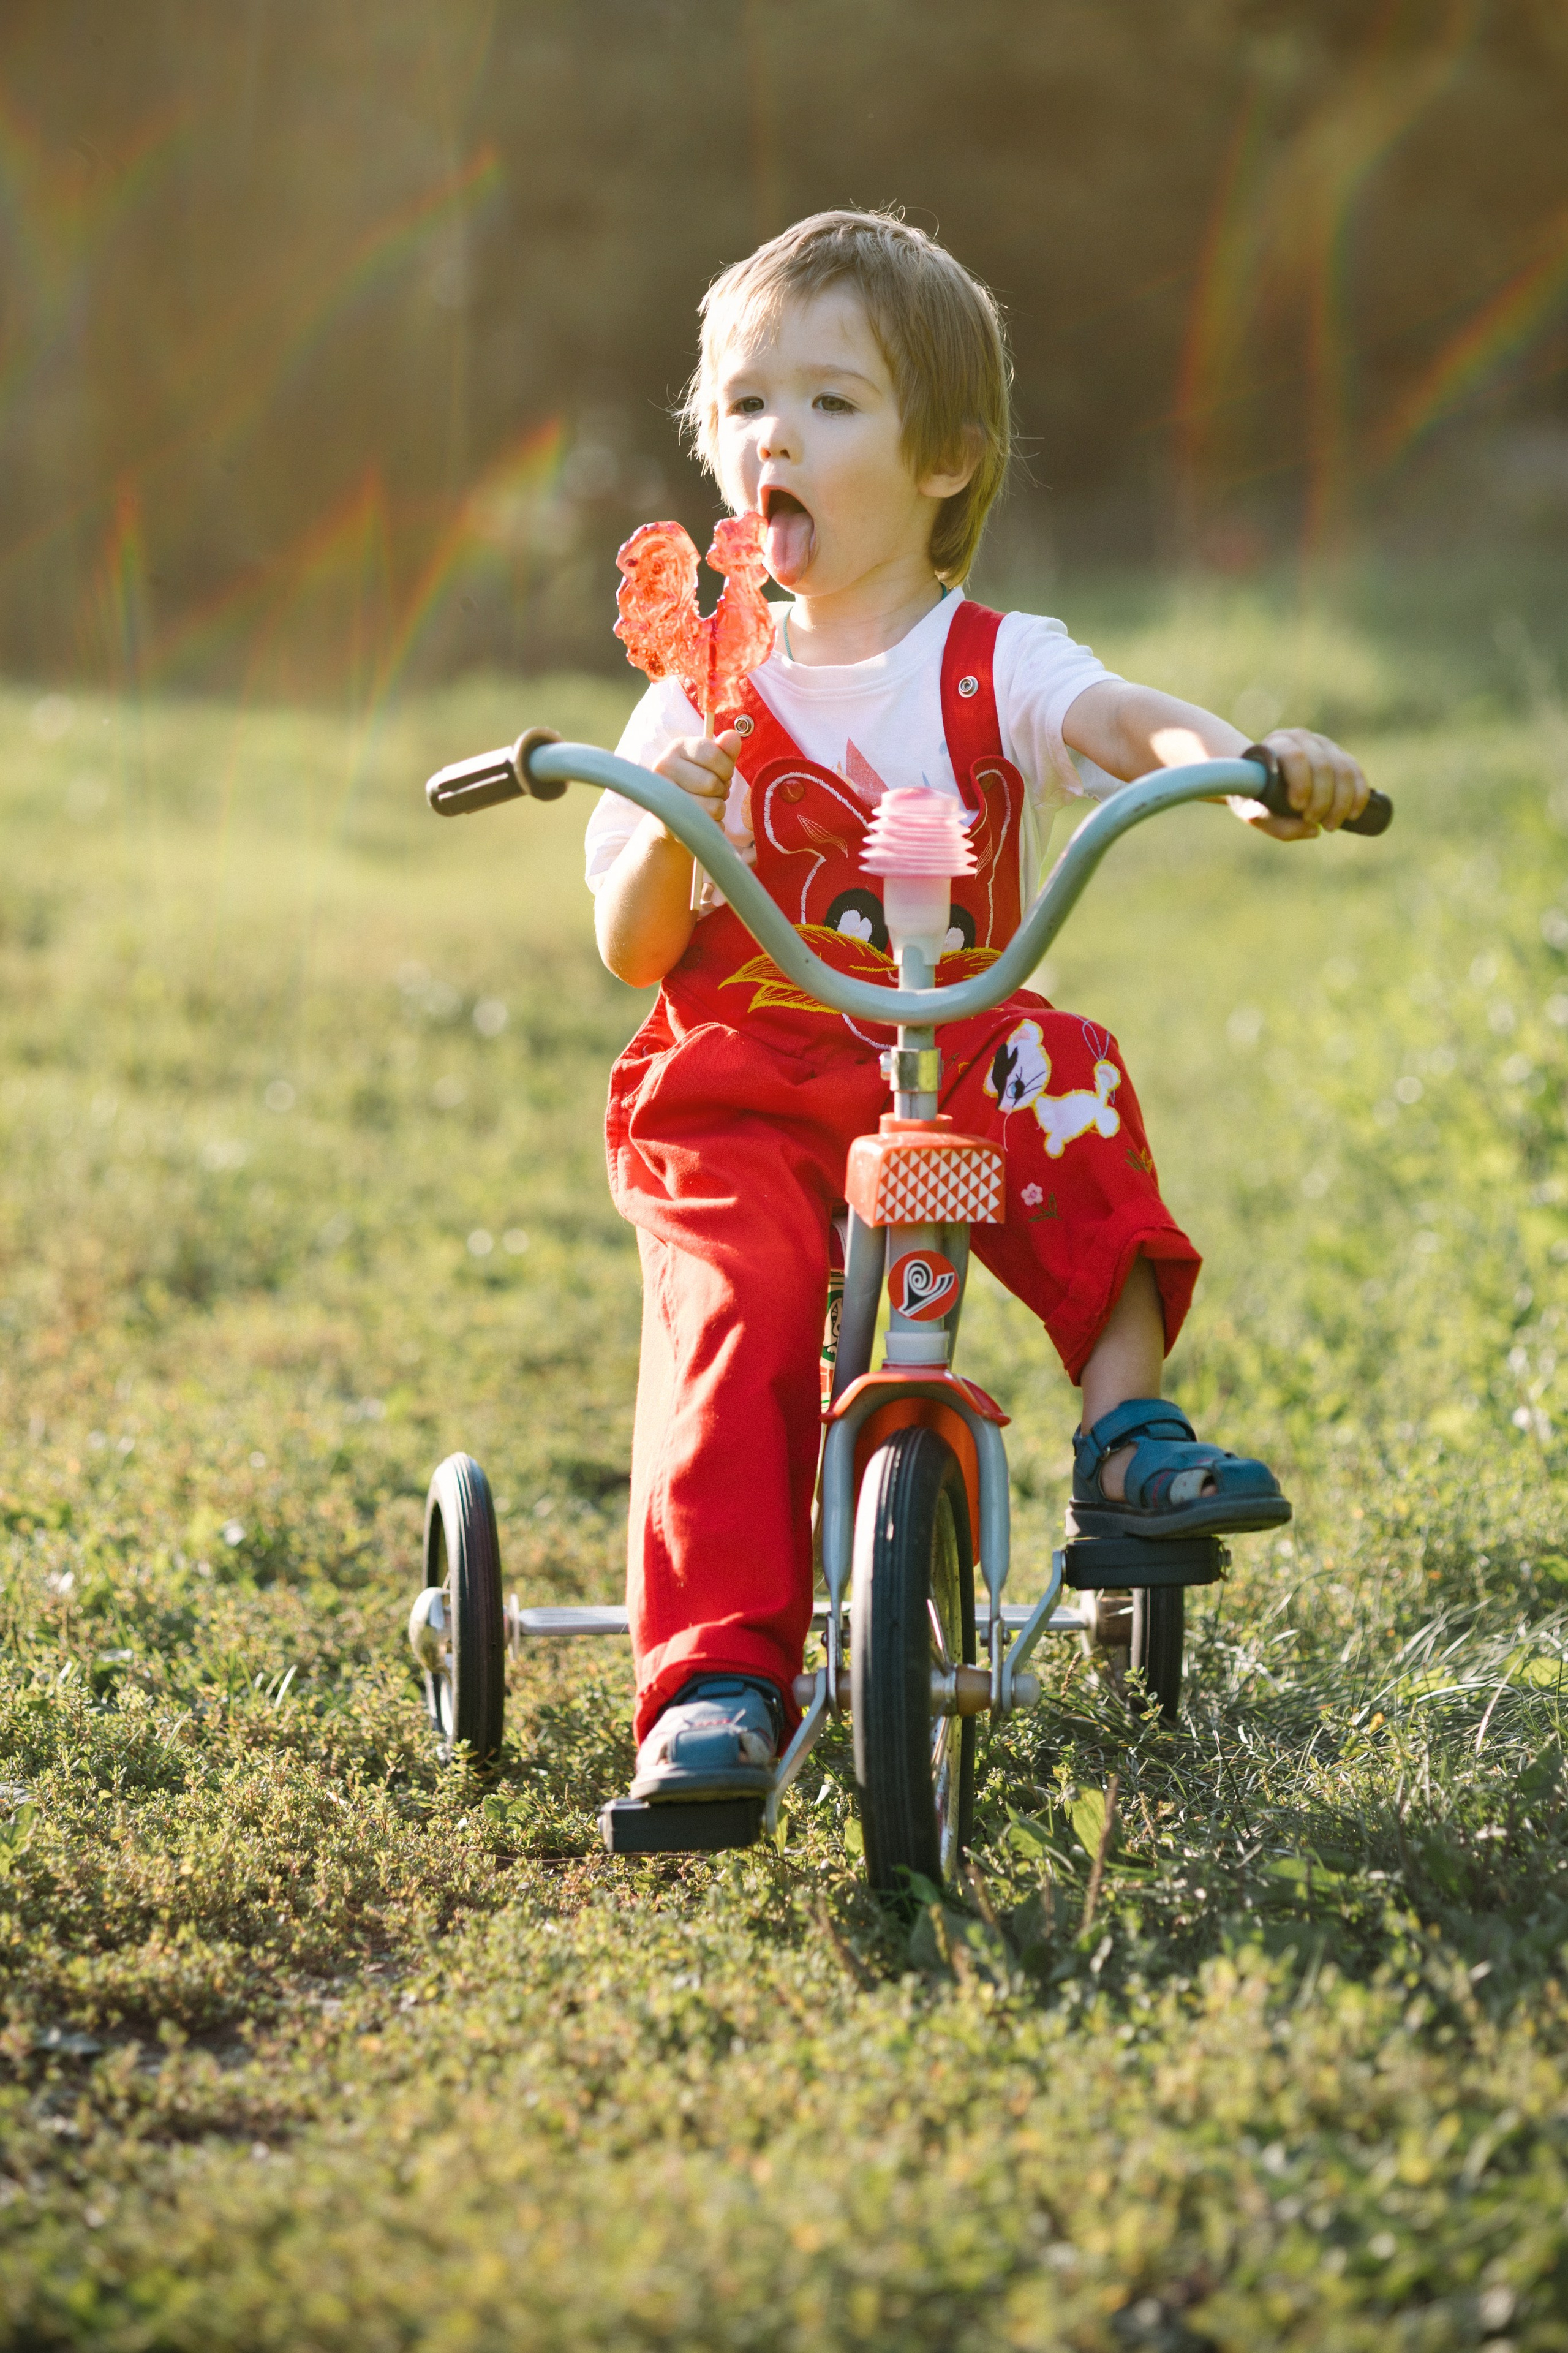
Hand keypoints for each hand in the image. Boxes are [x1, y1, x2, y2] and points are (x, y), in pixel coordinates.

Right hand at [652, 730, 739, 838]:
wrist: (669, 815)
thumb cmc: (695, 784)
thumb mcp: (712, 764)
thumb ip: (724, 751)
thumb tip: (733, 736)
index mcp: (677, 747)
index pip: (713, 755)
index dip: (725, 768)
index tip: (720, 773)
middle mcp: (664, 767)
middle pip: (712, 783)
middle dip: (720, 791)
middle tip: (710, 793)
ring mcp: (663, 795)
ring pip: (713, 807)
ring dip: (718, 810)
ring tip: (706, 806)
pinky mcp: (666, 823)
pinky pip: (709, 826)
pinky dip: (713, 826)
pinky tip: (700, 821)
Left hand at [1246, 728, 1369, 839]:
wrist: (1262, 777)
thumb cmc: (1255, 794)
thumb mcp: (1254, 812)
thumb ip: (1276, 824)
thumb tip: (1314, 831)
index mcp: (1277, 744)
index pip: (1295, 756)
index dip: (1302, 782)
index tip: (1298, 807)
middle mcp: (1302, 738)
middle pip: (1323, 765)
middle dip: (1323, 799)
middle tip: (1314, 821)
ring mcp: (1324, 745)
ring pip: (1343, 770)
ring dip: (1341, 802)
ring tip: (1330, 825)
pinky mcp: (1340, 756)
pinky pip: (1357, 773)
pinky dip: (1358, 796)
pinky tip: (1352, 815)